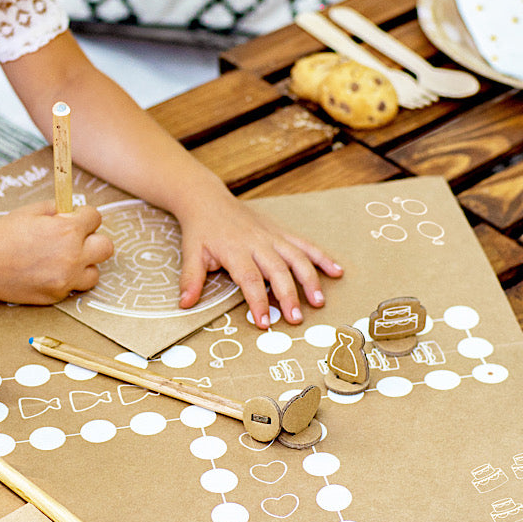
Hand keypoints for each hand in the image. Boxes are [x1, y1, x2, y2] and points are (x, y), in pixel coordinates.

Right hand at [0, 200, 112, 303]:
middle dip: (93, 240)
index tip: (75, 218)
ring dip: (84, 265)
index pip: (96, 218)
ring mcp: (65, 280)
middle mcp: (72, 257)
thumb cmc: (3, 233)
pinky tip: (48, 272)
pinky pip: (73, 287)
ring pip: (95, 273)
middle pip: (107, 247)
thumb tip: (73, 212)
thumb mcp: (33, 211)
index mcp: (68, 230)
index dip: (84, 216)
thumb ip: (58, 210)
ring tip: (65, 259)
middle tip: (76, 239)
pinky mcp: (56, 297)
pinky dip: (66, 280)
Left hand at [176, 195, 342, 327]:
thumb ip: (191, 279)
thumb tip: (185, 304)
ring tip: (319, 301)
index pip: (249, 279)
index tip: (264, 322)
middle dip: (288, 296)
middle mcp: (257, 243)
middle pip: (277, 271)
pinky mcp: (280, 232)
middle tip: (296, 319)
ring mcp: (272, 236)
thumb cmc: (201, 230)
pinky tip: (336, 271)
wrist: (208, 199)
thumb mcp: (190, 253)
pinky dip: (322, 257)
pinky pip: (304, 244)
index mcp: (234, 250)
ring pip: (296, 257)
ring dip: (310, 279)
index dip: (257, 302)